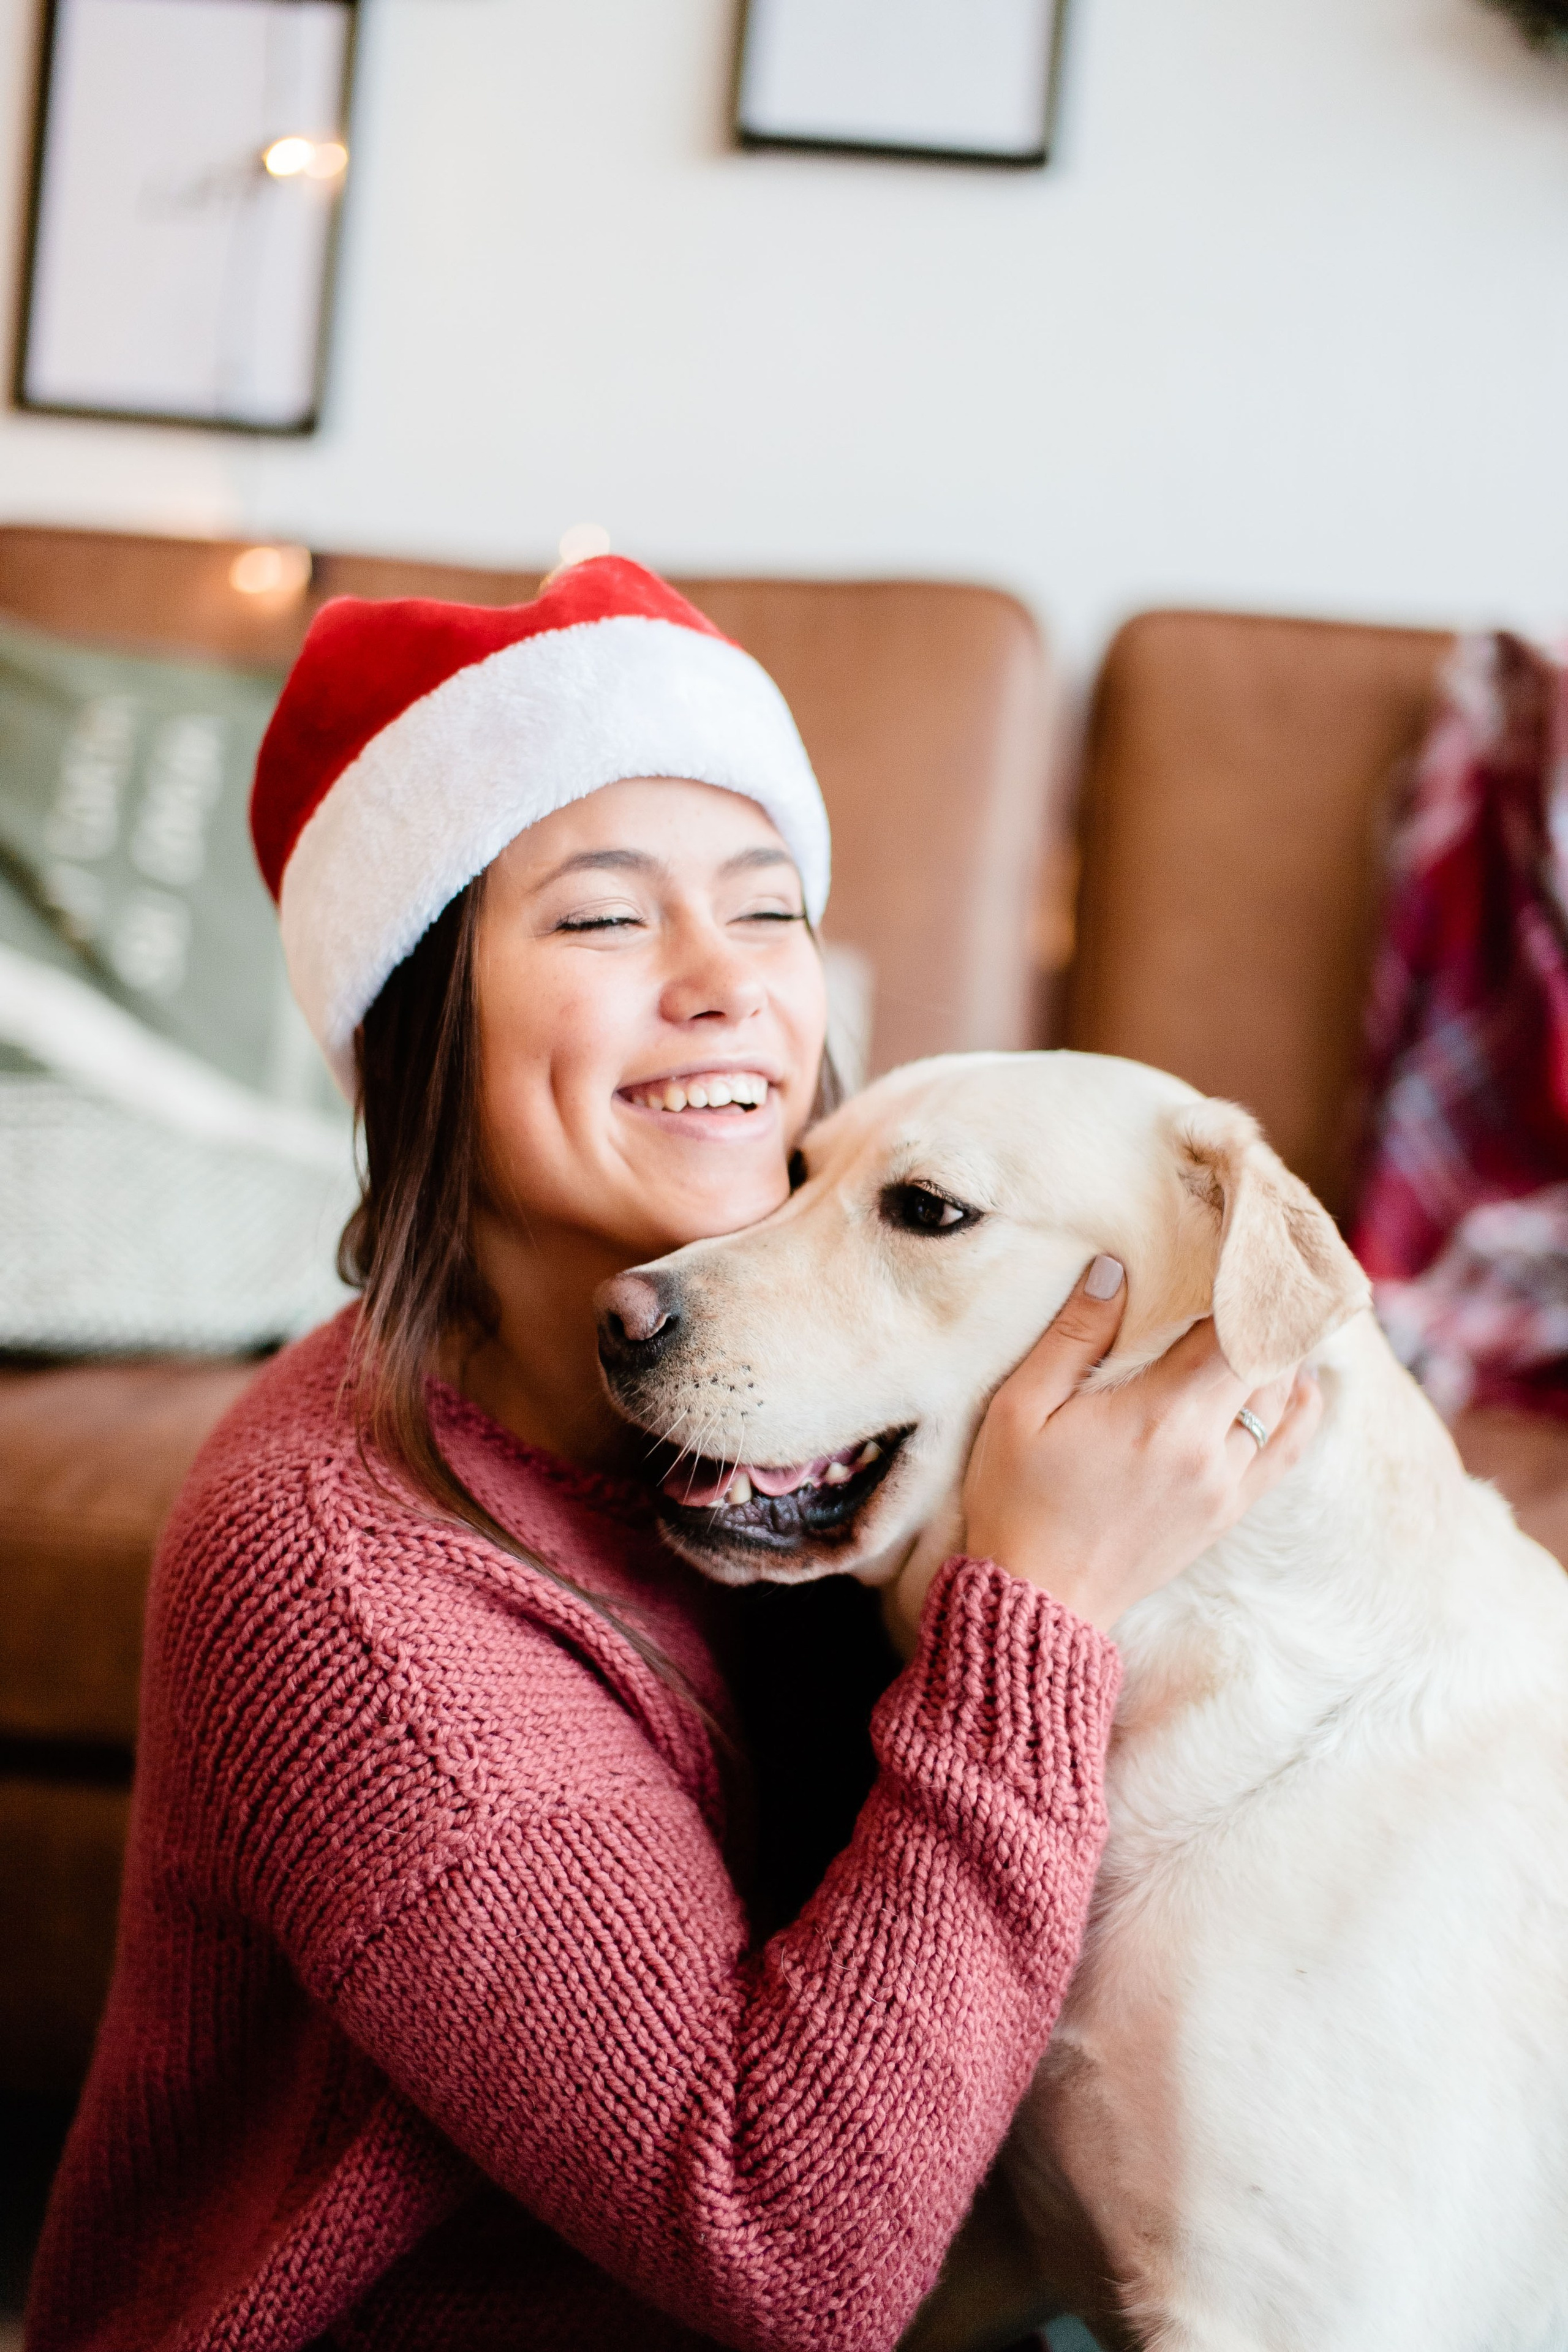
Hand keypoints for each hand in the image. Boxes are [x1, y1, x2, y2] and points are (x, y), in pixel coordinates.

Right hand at [961, 1256, 1322, 1631]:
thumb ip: (1074, 1336)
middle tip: (1253, 1273)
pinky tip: (1294, 1385)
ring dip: (1280, 1359)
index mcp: (1162, 1415)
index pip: (1232, 1329)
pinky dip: (1297, 1412)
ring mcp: (1227, 1486)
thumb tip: (1116, 1270)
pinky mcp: (1226, 1513)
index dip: (1240, 1284)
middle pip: (1268, 1360)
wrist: (1040, 1604)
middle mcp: (1211, 1449)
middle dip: (1262, 1314)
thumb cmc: (1017, 1502)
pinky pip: (1285, 1451)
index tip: (1232, 1248)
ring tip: (1269, 1320)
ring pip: (1285, 1404)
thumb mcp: (1021, 1410)